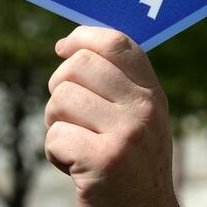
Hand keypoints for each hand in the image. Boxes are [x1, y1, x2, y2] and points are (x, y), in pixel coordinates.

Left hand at [45, 26, 181, 206]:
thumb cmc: (129, 169)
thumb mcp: (137, 122)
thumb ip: (117, 86)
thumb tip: (71, 45)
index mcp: (152, 95)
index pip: (117, 43)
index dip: (83, 37)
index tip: (63, 47)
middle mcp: (145, 110)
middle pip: (78, 66)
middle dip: (59, 89)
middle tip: (67, 118)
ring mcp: (128, 134)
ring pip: (60, 100)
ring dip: (55, 125)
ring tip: (76, 147)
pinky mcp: (106, 161)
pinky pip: (54, 136)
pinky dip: (55, 155)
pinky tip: (74, 169)